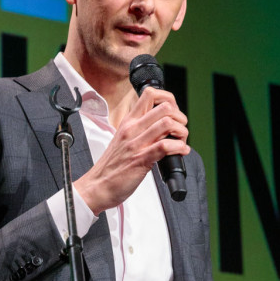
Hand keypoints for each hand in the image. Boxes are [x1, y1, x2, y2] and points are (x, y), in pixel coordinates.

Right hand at [73, 87, 189, 214]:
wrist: (97, 186)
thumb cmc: (111, 166)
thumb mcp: (123, 140)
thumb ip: (139, 130)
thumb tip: (162, 128)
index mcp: (128, 122)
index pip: (150, 94)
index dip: (168, 99)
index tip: (174, 112)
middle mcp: (132, 129)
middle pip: (165, 107)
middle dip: (180, 117)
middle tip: (180, 130)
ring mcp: (137, 143)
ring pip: (167, 123)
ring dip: (182, 132)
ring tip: (181, 141)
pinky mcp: (141, 159)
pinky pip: (165, 146)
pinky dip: (179, 148)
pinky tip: (181, 152)